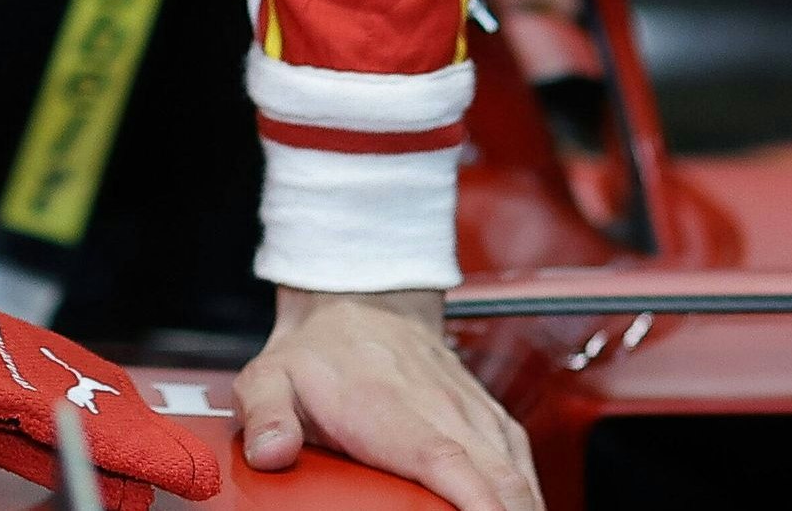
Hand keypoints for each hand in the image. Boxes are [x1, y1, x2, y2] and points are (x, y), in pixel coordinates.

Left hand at [235, 289, 540, 510]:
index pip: (446, 461)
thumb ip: (266, 414)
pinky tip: (516, 510)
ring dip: (521, 507)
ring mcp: (473, 415)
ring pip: (517, 473)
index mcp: (391, 411)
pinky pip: (520, 461)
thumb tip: (270, 452)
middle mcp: (443, 412)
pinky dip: (525, 493)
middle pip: (498, 479)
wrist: (363, 302)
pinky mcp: (489, 419)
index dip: (475, 502)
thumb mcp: (270, 376)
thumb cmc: (321, 350)